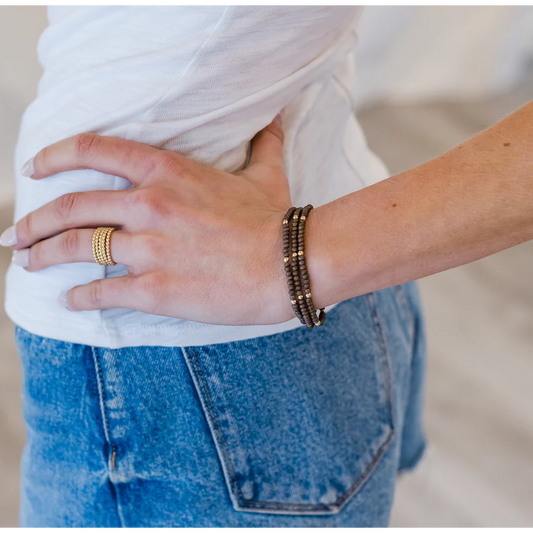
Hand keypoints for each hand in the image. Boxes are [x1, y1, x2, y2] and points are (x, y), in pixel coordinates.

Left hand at [7, 116, 295, 324]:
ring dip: (44, 256)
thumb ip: (263, 141)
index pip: (93, 150)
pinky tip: (71, 300)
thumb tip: (275, 116)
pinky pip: (102, 291)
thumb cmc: (276, 219)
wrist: (290, 262)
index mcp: (166, 171)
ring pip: (76, 248)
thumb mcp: (266, 173)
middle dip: (34, 221)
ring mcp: (147, 248)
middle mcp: (147, 205)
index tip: (35, 167)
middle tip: (17, 234)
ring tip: (29, 263)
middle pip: (70, 207)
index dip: (54, 156)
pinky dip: (80, 297)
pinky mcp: (155, 288)